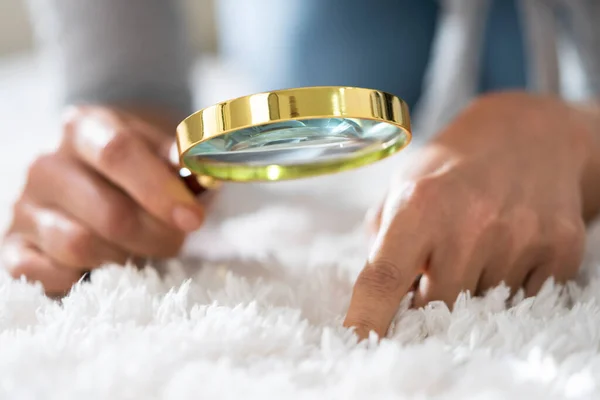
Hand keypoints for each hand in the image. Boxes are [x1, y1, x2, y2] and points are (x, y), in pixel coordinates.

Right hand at [1, 106, 204, 294]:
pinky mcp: (13, 247)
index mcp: (84, 128)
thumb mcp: (162, 151)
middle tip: (177, 239)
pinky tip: (104, 265)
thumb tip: (197, 162)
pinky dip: (85, 278)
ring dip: (126, 258)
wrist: (94, 182)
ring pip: (81, 246)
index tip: (193, 218)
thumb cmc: (139, 169)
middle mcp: (46, 164)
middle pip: (109, 213)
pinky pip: (50, 275)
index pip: (118, 152)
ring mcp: (24, 208)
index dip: (160, 189)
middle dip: (156, 236)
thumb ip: (182, 157)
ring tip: (141, 249)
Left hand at [344, 91, 599, 338]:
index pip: (383, 280)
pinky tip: (507, 245)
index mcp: (419, 204)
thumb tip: (376, 297)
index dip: (366, 320)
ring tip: (477, 242)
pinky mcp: (560, 250)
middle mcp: (470, 223)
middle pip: (435, 307)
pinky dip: (509, 285)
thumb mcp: (402, 186)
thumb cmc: (452, 168)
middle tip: (436, 265)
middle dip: (428, 301)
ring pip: (481, 308)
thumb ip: (380, 239)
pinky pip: (522, 299)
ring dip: (472, 288)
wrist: (530, 137)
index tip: (358, 346)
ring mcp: (520, 238)